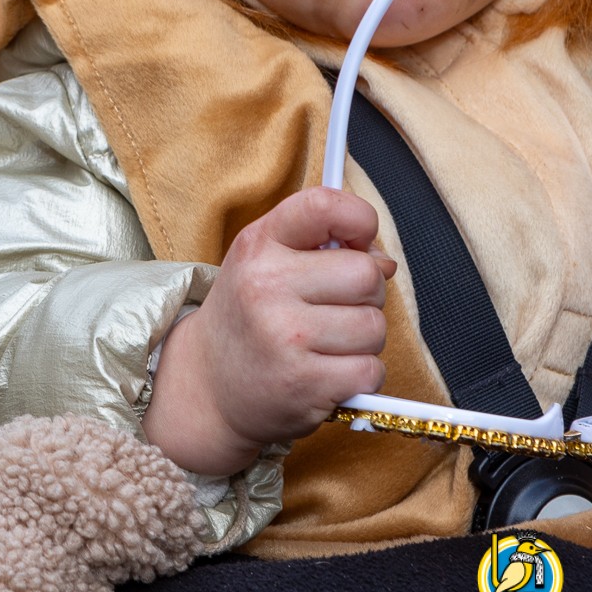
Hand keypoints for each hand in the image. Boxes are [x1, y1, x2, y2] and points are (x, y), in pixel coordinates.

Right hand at [143, 187, 394, 474]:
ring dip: (363, 340)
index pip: (325, 206)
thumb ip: (320, 244)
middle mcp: (266, 286)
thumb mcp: (264, 262)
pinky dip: (360, 375)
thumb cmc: (248, 318)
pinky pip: (370, 370)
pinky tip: (328, 373)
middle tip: (335, 308)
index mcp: (258, 246)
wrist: (207, 385)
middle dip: (366, 294)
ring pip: (374, 327)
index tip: (355, 244)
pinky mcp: (304, 383)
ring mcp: (285, 337)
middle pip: (367, 275)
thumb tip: (384, 261)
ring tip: (326, 344)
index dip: (359, 221)